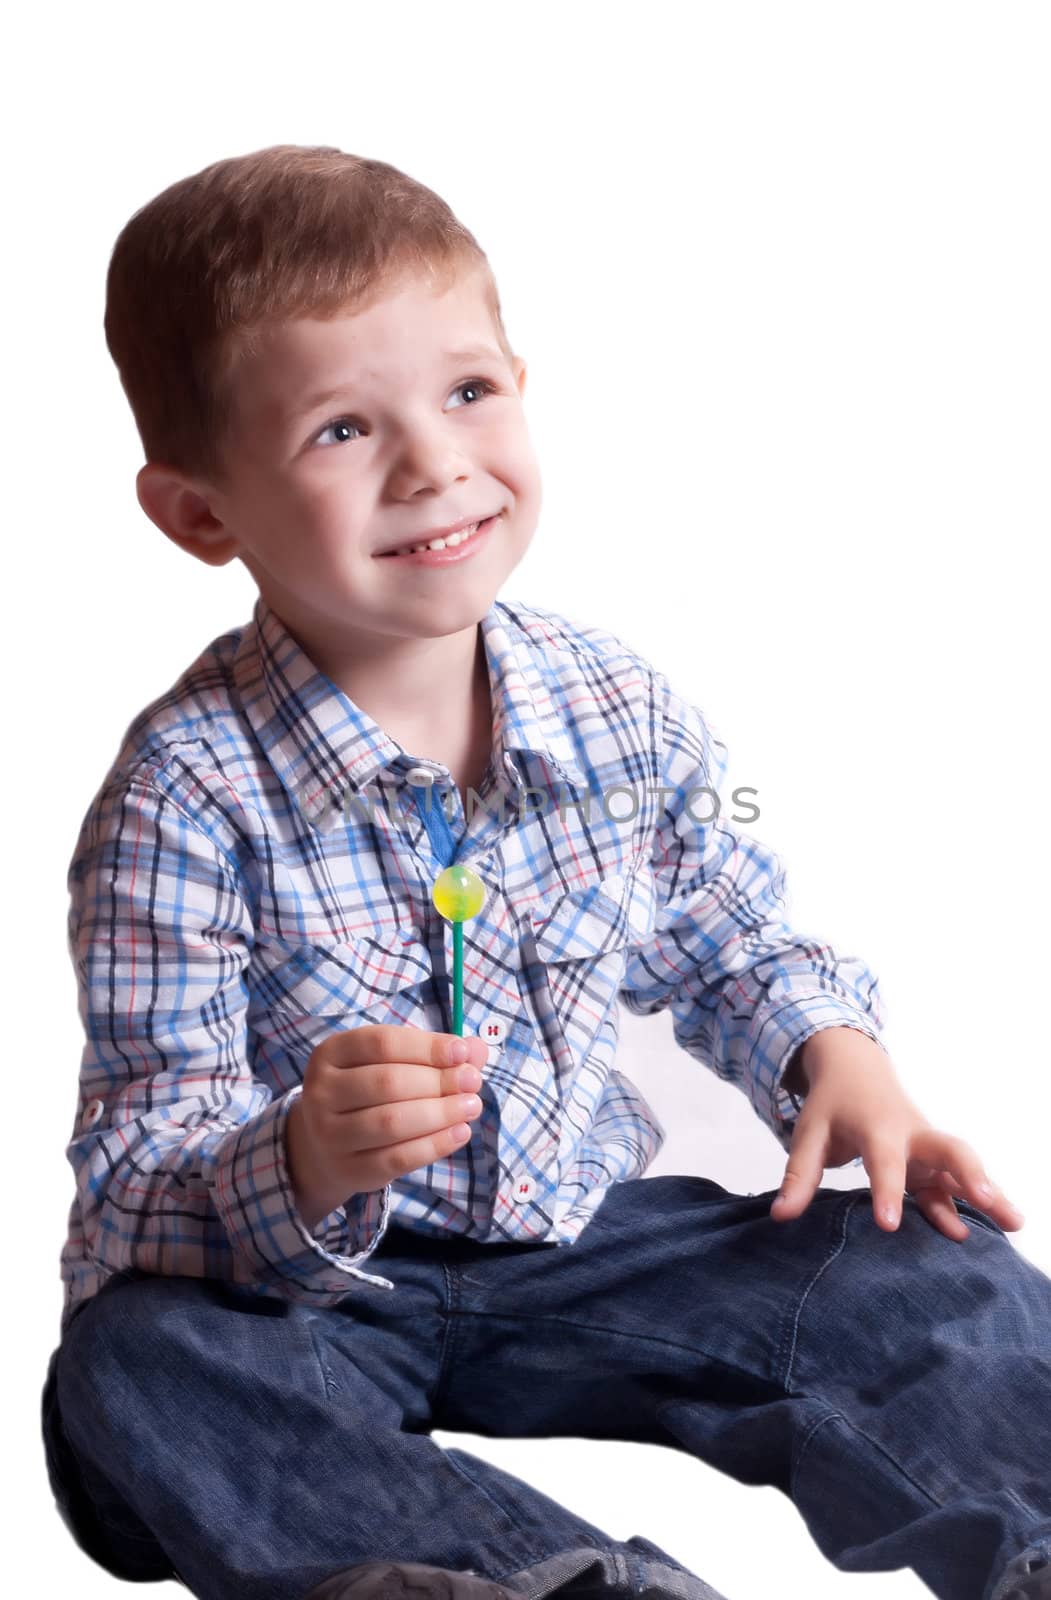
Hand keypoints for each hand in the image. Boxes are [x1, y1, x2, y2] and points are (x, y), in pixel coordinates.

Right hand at [286, 1024, 487, 1228]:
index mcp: (331, 1053)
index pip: (382, 1043)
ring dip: (440, 1113)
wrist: (323, 1146)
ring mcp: (329, 1134)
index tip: (462, 1052)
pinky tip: (460, 1132)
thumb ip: (430, 1052)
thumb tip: (476, 1049)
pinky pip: (396, 1159)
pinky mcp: (348, 1169)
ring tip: (471, 1106)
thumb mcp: (388, 1063)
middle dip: (438, 1081)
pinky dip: (434, 1145)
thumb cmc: (365, 1093)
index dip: (427, 1047)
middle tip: (473, 1082)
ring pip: (391, 1122)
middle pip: (388, 1082)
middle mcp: (322, 1091)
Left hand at [771, 1026, 1025, 1241]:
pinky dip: (968, 1204)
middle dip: (970, 1175)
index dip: (887, 1192)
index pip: (885, 1161)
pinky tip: (985, 1231)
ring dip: (988, 1191)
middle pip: (949, 1149)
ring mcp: (926, 1147)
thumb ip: (799, 1174)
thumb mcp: (808, 1132)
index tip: (889, 1226)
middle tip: (990, 1202)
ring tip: (1016, 1224)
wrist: (855, 1067)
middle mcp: (911, 1134)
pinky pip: (952, 1183)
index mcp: (877, 1126)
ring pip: (963, 1166)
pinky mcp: (930, 1161)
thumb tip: (780, 1216)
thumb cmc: (831, 1103)